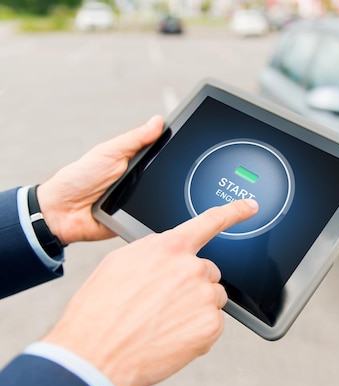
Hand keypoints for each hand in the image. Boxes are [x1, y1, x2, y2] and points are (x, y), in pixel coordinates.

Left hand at [37, 115, 163, 244]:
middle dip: (169, 174)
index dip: (174, 148)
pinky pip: (153, 218)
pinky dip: (153, 215)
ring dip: (161, 197)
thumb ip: (135, 139)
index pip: (162, 153)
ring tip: (146, 192)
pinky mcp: (138, 220)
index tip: (185, 140)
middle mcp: (140, 181)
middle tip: (164, 170)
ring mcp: (140, 201)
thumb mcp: (109, 152)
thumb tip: (158, 121)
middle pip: (167, 176)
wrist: (62, 212)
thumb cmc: (79, 178)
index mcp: (135, 162)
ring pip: (164, 198)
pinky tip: (149, 210)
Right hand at [42, 198, 257, 385]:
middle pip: (208, 271)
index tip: (249, 206)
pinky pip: (212, 323)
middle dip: (192, 284)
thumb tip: (168, 251)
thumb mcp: (119, 263)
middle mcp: (191, 268)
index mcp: (168, 248)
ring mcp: (204, 297)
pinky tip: (171, 336)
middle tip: (163, 303)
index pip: (209, 221)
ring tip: (163, 321)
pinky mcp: (210, 325)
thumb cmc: (101, 312)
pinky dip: (197, 331)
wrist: (96, 355)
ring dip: (196, 307)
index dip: (233, 212)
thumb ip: (153, 251)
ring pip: (212, 298)